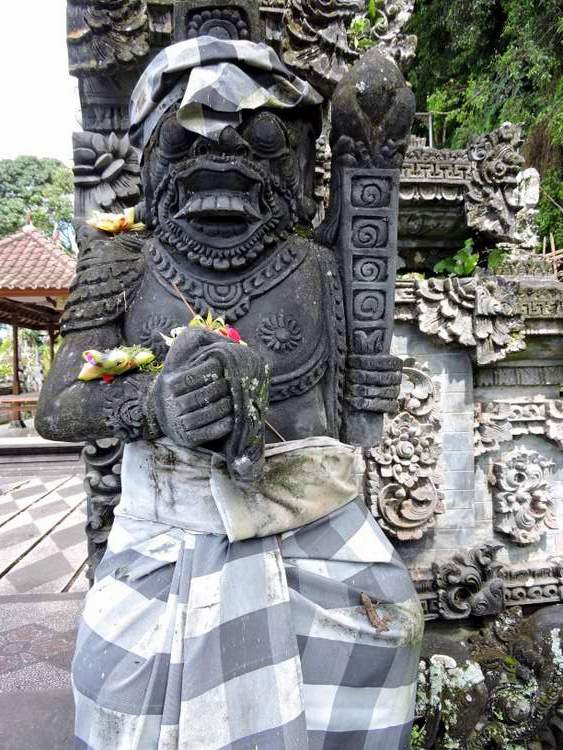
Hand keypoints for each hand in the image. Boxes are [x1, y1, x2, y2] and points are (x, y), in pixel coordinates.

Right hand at [152, 327, 233, 446]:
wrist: (162, 410)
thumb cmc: (179, 379)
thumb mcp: (180, 356)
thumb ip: (198, 341)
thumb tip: (224, 340)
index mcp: (169, 383)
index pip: (198, 375)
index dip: (216, 370)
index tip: (225, 367)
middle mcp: (170, 404)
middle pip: (206, 395)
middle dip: (224, 388)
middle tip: (236, 384)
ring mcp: (178, 423)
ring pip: (210, 413)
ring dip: (228, 406)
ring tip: (236, 398)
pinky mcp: (187, 439)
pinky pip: (211, 431)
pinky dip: (225, 424)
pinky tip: (233, 417)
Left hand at [346, 354, 401, 412]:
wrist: (370, 393)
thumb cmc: (365, 371)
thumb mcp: (365, 360)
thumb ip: (363, 350)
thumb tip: (357, 336)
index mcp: (395, 363)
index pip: (384, 361)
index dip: (366, 360)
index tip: (350, 360)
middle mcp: (397, 378)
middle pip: (381, 377)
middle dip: (362, 376)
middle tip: (348, 375)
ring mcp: (395, 392)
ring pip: (381, 391)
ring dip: (363, 390)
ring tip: (349, 388)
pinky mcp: (391, 405)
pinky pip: (381, 405)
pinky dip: (366, 404)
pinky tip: (353, 401)